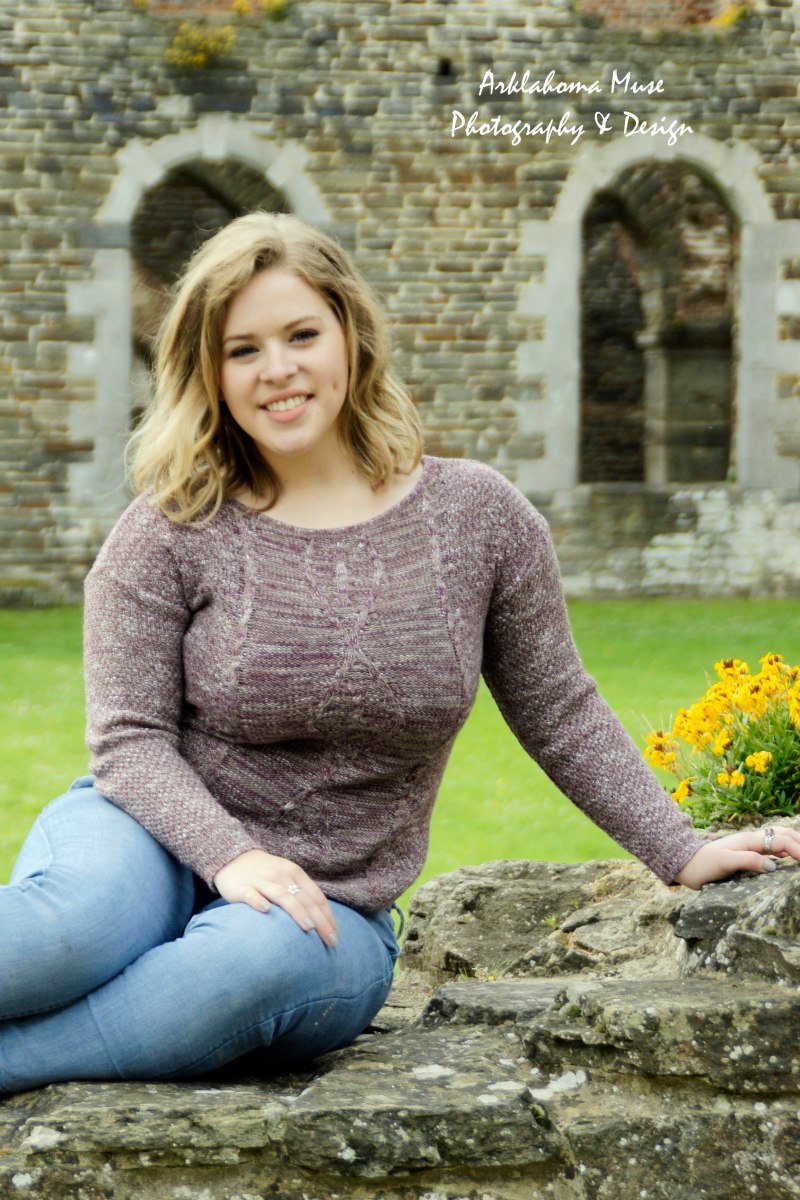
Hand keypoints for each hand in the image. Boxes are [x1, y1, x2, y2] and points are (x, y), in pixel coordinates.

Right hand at [213, 849, 338, 947]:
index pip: (316, 896)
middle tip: (330, 941)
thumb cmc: (266, 873)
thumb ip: (302, 894)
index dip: (328, 916)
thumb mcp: (287, 877)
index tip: (335, 935)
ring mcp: (262, 881)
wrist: (233, 857)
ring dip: (297, 911)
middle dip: (320, 921)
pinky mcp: (243, 887)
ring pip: (283, 896)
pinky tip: (266, 910)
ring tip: (309, 927)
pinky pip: (252, 895)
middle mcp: (282, 876)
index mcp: (295, 873)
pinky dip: (258, 901)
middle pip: (305, 900)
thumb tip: (321, 919)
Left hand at [674, 826, 799, 889]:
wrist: (687, 864)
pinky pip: (771, 848)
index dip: (799, 850)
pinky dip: (785, 850)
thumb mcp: (725, 863)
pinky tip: (788, 859)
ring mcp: (750, 845)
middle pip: (784, 835)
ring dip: (794, 843)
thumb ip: (749, 861)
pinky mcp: (747, 853)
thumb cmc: (705, 865)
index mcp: (750, 840)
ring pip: (778, 839)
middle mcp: (752, 840)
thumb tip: (774, 866)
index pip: (782, 842)